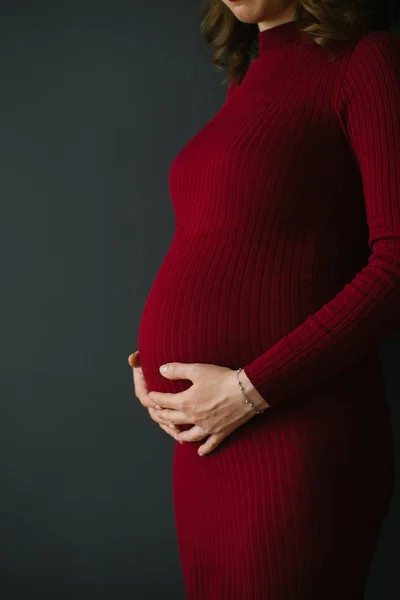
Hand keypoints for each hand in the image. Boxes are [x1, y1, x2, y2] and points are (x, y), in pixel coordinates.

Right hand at [128, 351, 180, 440]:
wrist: (183, 353)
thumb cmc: (167, 352)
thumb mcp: (157, 353)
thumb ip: (143, 356)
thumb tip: (132, 359)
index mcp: (146, 383)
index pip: (144, 395)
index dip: (150, 401)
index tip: (158, 404)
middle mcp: (152, 394)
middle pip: (153, 411)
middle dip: (161, 418)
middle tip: (172, 422)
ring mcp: (162, 402)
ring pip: (161, 418)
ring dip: (168, 425)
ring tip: (178, 430)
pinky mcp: (172, 407)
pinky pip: (171, 421)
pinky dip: (175, 428)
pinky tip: (184, 434)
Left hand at [148, 362, 268, 455]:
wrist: (247, 391)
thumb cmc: (222, 378)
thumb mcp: (197, 370)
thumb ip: (177, 370)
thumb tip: (161, 370)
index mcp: (185, 403)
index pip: (164, 402)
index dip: (155, 398)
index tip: (151, 396)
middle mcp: (193, 418)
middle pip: (172, 419)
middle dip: (161, 416)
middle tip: (157, 413)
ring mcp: (207, 427)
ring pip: (189, 435)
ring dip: (180, 434)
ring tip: (175, 434)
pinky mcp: (221, 431)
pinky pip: (211, 444)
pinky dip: (204, 448)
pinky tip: (200, 452)